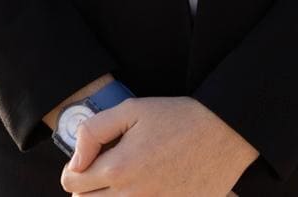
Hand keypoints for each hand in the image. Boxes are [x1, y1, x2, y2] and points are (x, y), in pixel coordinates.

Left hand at [58, 94, 256, 195]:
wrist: (226, 134)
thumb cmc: (179, 118)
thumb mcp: (133, 109)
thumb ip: (93, 132)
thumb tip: (76, 160)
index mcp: (118, 169)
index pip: (71, 183)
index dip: (75, 169)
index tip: (88, 161)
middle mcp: (132, 196)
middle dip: (87, 188)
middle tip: (104, 170)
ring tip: (123, 181)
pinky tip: (144, 188)